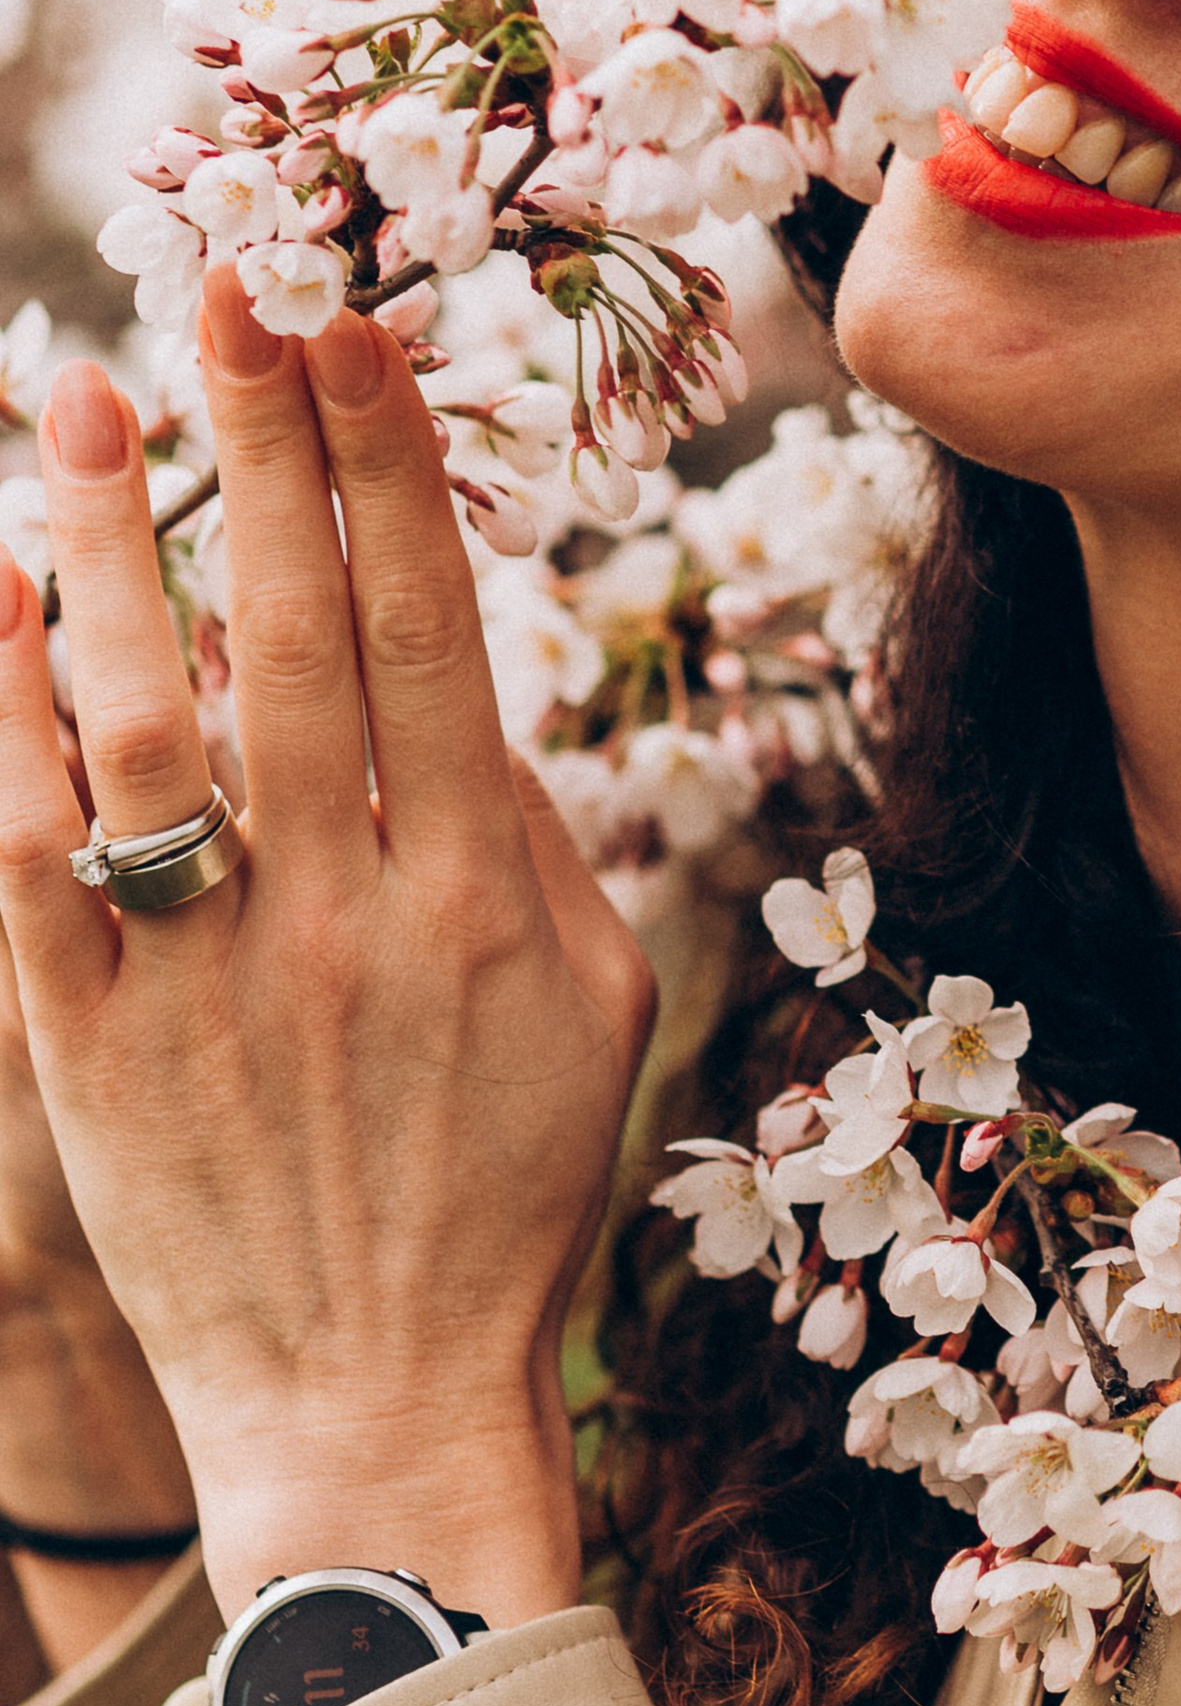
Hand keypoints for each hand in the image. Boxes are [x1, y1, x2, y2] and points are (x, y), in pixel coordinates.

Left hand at [0, 272, 655, 1627]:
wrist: (376, 1410)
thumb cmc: (510, 1205)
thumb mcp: (597, 1015)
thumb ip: (540, 844)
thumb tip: (468, 698)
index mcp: (481, 896)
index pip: (437, 633)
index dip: (396, 473)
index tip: (364, 336)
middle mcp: (344, 914)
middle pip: (302, 636)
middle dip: (271, 450)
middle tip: (238, 295)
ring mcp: (209, 976)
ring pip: (151, 721)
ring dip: (122, 546)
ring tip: (90, 398)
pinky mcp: (93, 1043)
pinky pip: (30, 853)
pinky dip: (2, 718)